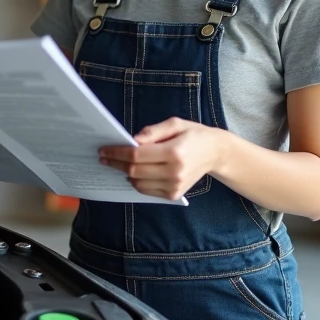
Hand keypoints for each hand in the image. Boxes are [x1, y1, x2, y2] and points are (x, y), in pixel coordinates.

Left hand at [99, 118, 222, 200]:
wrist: (215, 153)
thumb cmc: (193, 134)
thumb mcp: (175, 124)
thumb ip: (153, 131)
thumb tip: (133, 140)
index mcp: (174, 153)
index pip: (137, 155)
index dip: (117, 153)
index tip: (103, 150)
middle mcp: (174, 172)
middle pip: (134, 171)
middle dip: (116, 163)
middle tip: (104, 157)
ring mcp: (174, 186)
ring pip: (138, 184)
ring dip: (125, 173)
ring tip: (118, 163)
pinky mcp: (174, 195)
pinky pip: (147, 191)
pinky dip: (136, 182)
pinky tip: (134, 172)